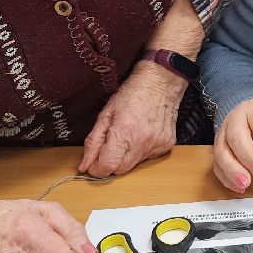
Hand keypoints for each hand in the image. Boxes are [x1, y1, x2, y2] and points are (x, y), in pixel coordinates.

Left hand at [79, 62, 182, 176]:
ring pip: (135, 165)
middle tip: (111, 145)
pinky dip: (142, 150)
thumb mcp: (105, 114)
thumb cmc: (133, 93)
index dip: (97, 169)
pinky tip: (142, 134)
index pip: (107, 166)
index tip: (94, 164)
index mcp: (124, 132)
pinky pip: (149, 157)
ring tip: (130, 134)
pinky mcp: (167, 145)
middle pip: (121, 170)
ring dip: (128, 155)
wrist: (161, 82)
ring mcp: (157, 144)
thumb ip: (93, 142)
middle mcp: (142, 141)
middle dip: (112, 162)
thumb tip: (84, 165)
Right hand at [212, 97, 252, 191]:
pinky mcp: (216, 147)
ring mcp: (222, 133)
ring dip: (233, 170)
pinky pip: (216, 163)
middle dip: (249, 158)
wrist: (249, 110)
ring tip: (246, 184)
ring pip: (221, 151)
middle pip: (236, 137)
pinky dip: (225, 177)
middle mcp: (235, 119)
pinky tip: (238, 187)